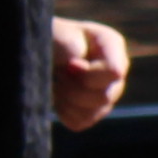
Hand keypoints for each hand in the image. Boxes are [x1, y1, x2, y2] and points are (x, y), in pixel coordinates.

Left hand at [50, 17, 133, 131]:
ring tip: (57, 83)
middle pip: (103, 97)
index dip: (87, 75)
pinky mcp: (93, 111)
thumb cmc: (51, 38)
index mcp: (112, 45)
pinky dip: (64, 112)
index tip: (68, 66)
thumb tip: (77, 69)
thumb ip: (70, 46)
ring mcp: (108, 93)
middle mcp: (116, 71)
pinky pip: (81, 122)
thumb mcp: (59, 34)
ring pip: (93, 113)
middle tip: (58, 75)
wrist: (41, 51)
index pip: (113, 72)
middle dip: (73, 89)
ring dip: (67, 101)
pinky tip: (58, 96)